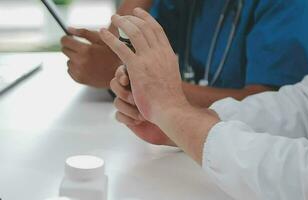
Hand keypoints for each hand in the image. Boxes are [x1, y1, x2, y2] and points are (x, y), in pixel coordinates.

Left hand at [61, 28, 120, 87]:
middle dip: (71, 47)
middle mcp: (80, 61)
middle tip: (83, 49)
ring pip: (68, 60)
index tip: (71, 39)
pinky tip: (87, 67)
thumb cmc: (112, 56)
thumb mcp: (102, 40)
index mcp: (86, 50)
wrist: (120, 75)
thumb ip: (84, 33)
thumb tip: (68, 29)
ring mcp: (79, 72)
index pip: (65, 41)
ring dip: (74, 58)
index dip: (67, 38)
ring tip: (88, 60)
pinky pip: (70, 70)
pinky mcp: (79, 79)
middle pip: (64, 50)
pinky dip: (76, 68)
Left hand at [100, 9, 189, 123]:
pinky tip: (103, 32)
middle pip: (144, 27)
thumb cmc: (170, 98)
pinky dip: (110, 38)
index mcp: (168, 54)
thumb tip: (164, 61)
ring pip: (133, 32)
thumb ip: (165, 65)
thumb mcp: (171, 75)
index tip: (138, 13)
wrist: (170, 109)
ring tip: (114, 18)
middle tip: (122, 16)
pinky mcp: (136, 68)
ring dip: (122, 22)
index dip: (146, 18)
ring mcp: (148, 59)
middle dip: (132, 18)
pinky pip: (120, 47)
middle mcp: (159, 52)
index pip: (157, 29)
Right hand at [111, 65, 175, 145]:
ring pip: (116, 102)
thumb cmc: (168, 100)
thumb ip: (147, 66)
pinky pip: (118, 115)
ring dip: (129, 108)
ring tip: (143, 113)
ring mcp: (128, 104)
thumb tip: (141, 57)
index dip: (121, 74)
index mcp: (139, 77)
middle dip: (123, 92)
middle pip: (114, 84)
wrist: (173, 121)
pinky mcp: (127, 118)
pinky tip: (139, 120)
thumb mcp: (158, 79)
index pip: (122, 71)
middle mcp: (132, 89)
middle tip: (135, 99)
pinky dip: (128, 118)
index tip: (126, 80)